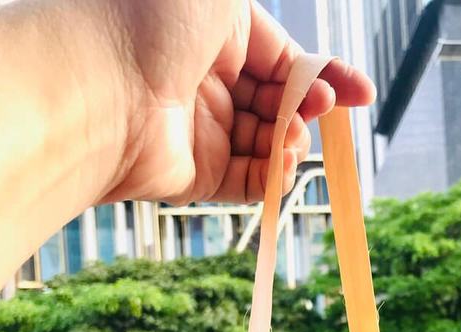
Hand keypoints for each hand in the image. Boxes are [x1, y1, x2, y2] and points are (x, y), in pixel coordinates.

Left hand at [102, 0, 375, 204]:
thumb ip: (267, 27)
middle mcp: (210, 81)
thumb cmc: (152, 22)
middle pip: (281, 104)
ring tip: (292, 141)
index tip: (360, 95)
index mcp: (216, 34)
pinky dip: (273, 177)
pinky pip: (249, 181)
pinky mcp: (198, 176)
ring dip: (293, 144)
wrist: (100, 87)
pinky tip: (282, 167)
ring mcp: (205, 131)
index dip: (325, 76)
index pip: (284, 59)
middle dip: (309, 110)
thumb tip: (300, 60)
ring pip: (269, 144)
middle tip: (320, 111)